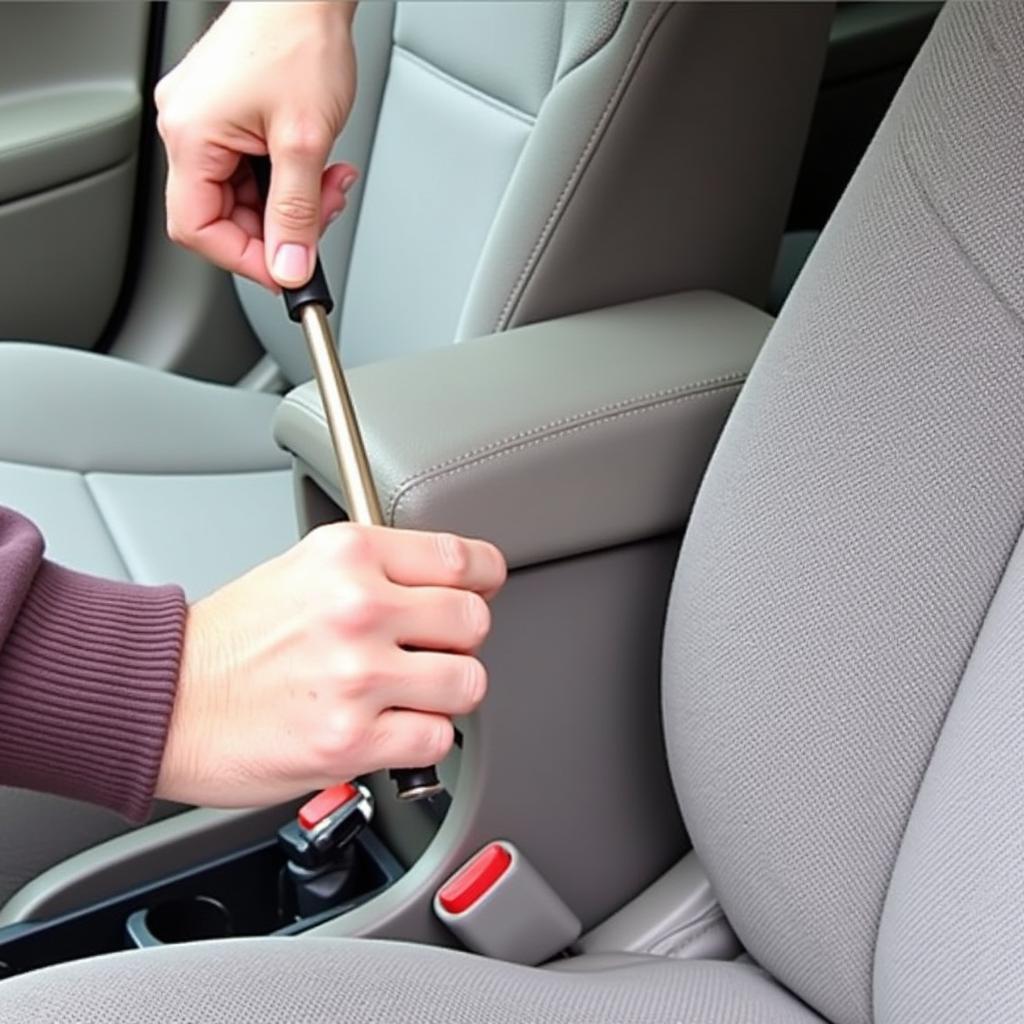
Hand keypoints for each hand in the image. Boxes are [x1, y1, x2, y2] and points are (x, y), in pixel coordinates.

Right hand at [155, 1, 357, 289]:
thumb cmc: (299, 40)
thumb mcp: (305, 142)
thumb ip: (297, 214)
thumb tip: (289, 267)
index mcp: (190, 136)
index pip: (198, 228)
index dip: (244, 259)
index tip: (286, 269)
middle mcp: (186, 128)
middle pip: (223, 216)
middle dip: (279, 226)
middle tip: (322, 215)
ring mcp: (204, 120)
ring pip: (242, 196)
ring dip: (290, 201)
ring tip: (328, 181)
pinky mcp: (225, 113)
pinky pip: (249, 168)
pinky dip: (285, 177)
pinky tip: (312, 164)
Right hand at [156, 524, 506, 807]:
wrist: (165, 698)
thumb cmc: (231, 638)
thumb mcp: (305, 568)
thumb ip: (378, 569)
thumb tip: (450, 583)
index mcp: (349, 555)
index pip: (461, 558)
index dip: (485, 577)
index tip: (484, 588)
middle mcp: (358, 607)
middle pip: (474, 621)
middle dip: (459, 640)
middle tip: (429, 650)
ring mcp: (358, 676)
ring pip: (467, 683)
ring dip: (444, 693)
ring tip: (406, 693)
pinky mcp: (351, 739)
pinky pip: (436, 739)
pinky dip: (419, 739)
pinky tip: (385, 727)